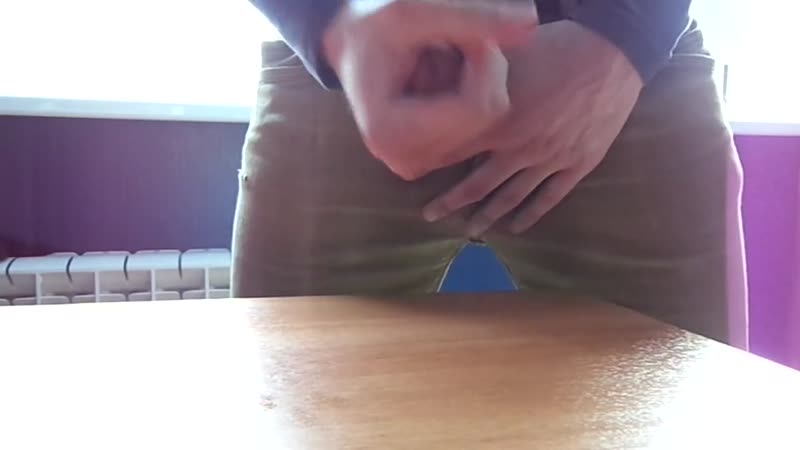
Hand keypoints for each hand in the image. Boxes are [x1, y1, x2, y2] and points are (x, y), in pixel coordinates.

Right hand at [323, 0, 536, 180]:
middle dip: (483, 75)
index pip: (472, 110)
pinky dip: (472, 99)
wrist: (351, 38)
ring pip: (483, 128)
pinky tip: (448, 74)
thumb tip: (530, 23)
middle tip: (466, 40)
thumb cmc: (375, 20)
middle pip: (481, 122)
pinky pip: (475, 132)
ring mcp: (413, 161)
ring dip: (479, 84)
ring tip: (450, 55)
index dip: (486, 66)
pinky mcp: (425, 159)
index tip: (477, 34)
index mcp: (387, 129)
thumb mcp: (417, 8)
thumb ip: (473, 17)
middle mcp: (399, 156)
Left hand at [422, 21, 643, 236]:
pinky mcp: (578, 164)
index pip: (454, 153)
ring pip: (511, 198)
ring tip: (470, 231)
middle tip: (430, 216)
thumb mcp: (506, 58)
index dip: (432, 166)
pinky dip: (530, 215)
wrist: (613, 51)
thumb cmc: (556, 46)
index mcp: (498, 120)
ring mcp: (550, 160)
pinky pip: (550, 198)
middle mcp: (519, 148)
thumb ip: (474, 77)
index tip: (415, 176)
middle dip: (450, 203)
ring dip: (487, 217)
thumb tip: (441, 81)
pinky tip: (515, 229)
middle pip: (477, 185)